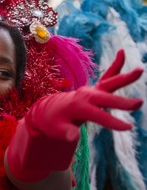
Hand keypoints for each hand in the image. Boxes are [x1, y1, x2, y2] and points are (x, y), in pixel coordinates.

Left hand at [7, 50, 143, 181]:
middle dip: (121, 102)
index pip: (98, 115)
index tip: (128, 127)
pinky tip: (122, 52)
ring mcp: (91, 90)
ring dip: (124, 77)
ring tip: (140, 70)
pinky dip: (115, 65)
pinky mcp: (96, 88)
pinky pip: (107, 76)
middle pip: (106, 98)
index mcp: (78, 107)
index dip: (112, 122)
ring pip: (109, 82)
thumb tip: (73, 137)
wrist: (51, 111)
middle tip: (138, 104)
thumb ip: (66, 133)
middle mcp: (85, 96)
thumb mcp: (56, 130)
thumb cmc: (54, 123)